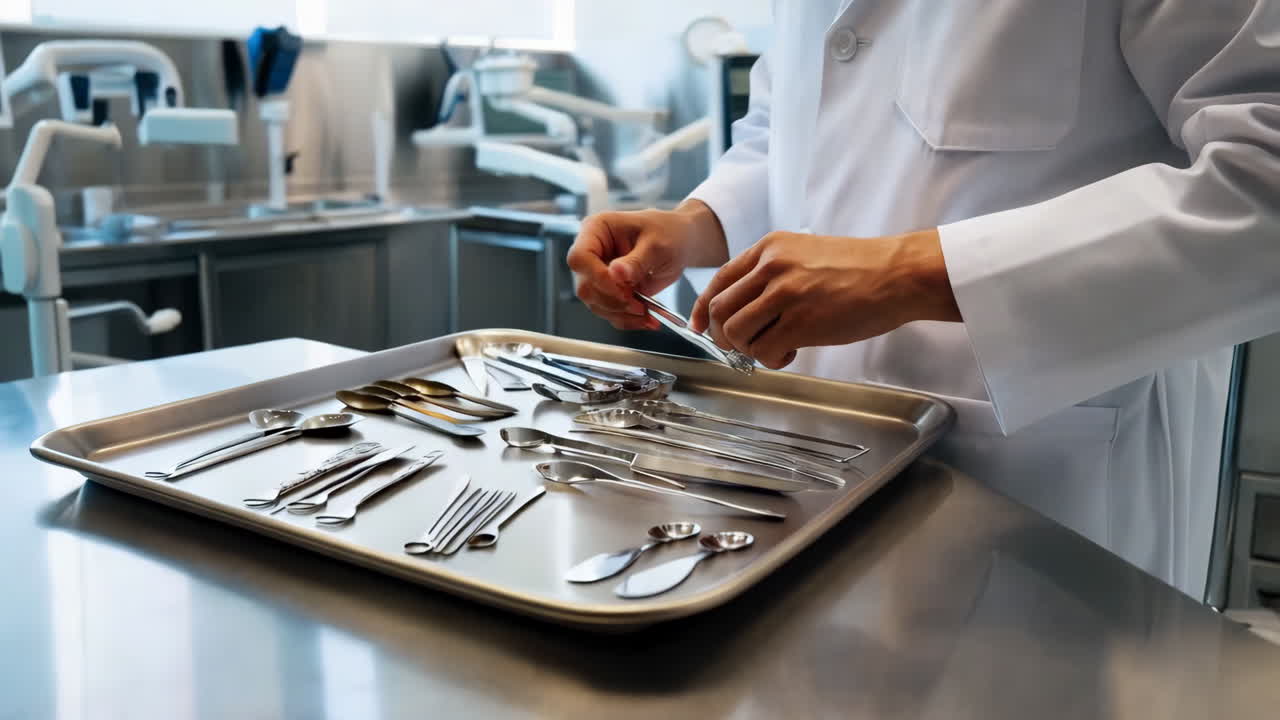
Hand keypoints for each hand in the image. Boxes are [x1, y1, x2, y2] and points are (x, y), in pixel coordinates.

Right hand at [568, 200, 727, 329]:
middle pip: (585, 286)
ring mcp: (599, 274)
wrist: (681, 242)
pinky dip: (628, 320)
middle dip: (613, 301)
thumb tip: (616, 273)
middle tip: (638, 305)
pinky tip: (646, 318)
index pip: (580, 258)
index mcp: (597, 230)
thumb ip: (637, 260)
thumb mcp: (657, 244)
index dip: (597, 278)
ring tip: (647, 313)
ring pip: (596, 304)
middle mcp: (592, 253)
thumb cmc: (668, 232)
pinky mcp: (610, 292)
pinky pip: (610, 312)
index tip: (622, 290)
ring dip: (622, 314)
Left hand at [689, 229, 960, 368]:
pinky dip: (772, 360)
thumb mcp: (806, 254)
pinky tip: (793, 353)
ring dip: (749, 349)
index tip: (701, 327)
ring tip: (776, 347)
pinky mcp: (801, 322)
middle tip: (744, 346)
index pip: (719, 281)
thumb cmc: (860, 269)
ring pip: (736, 333)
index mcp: (770, 248)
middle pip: (720, 310)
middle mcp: (771, 267)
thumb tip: (745, 305)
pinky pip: (764, 351)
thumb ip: (773, 273)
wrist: (897, 274)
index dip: (703, 309)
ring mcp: (784, 294)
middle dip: (724, 336)